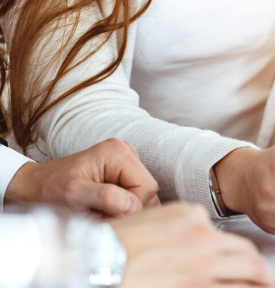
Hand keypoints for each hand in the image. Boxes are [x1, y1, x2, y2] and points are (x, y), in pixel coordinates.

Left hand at [5, 138, 159, 215]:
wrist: (34, 186)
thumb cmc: (50, 189)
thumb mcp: (74, 195)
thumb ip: (105, 198)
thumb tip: (134, 206)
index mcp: (117, 152)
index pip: (146, 187)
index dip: (131, 207)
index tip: (105, 216)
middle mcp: (126, 152)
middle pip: (148, 190)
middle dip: (128, 209)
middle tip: (99, 215)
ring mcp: (126, 160)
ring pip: (144, 195)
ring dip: (125, 209)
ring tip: (99, 210)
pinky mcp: (124, 171)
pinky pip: (137, 194)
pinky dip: (123, 206)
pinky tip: (104, 206)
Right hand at [110, 203, 274, 287]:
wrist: (91, 259)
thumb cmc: (111, 244)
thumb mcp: (151, 219)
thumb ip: (178, 227)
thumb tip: (197, 237)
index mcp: (191, 216)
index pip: (228, 237)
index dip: (241, 254)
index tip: (247, 263)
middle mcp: (204, 237)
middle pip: (248, 255)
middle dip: (263, 271)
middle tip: (271, 282)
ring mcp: (203, 265)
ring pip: (249, 275)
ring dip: (264, 284)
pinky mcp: (197, 287)